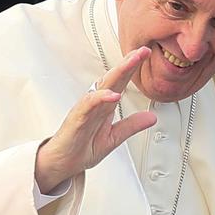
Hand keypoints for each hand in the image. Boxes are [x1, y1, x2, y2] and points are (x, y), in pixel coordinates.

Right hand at [35, 46, 156, 193]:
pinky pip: (88, 105)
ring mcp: (85, 109)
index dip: (132, 68)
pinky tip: (113, 95)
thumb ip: (131, 126)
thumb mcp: (114, 137)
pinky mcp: (77, 119)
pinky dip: (100, 98)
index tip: (146, 54)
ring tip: (131, 63)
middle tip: (142, 51)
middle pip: (113, 78)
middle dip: (128, 63)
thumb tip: (152, 117)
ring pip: (102, 86)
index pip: (120, 82)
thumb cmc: (81, 148)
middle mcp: (95, 104)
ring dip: (117, 73)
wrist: (62, 163)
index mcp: (105, 106)